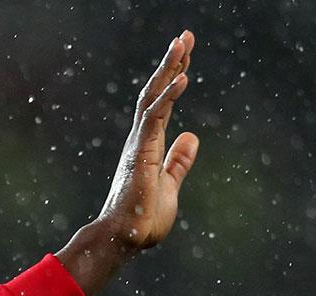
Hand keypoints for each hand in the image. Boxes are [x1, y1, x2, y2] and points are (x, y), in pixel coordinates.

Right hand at [101, 29, 199, 248]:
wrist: (124, 239)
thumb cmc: (142, 219)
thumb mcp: (170, 185)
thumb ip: (179, 161)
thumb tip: (192, 137)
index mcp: (148, 145)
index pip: (163, 103)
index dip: (174, 77)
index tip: (186, 54)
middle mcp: (140, 139)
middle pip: (156, 92)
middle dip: (171, 63)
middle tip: (185, 36)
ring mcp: (138, 144)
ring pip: (153, 97)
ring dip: (169, 69)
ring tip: (183, 43)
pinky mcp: (139, 153)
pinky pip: (155, 118)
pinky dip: (169, 96)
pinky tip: (183, 77)